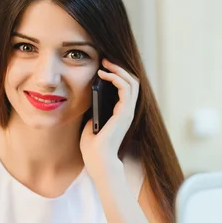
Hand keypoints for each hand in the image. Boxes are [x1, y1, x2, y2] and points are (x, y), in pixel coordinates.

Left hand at [80, 59, 138, 180]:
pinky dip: (116, 78)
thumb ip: (93, 114)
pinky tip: (104, 74)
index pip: (124, 90)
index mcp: (119, 115)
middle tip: (105, 61)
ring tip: (106, 64)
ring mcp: (127, 112)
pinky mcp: (125, 112)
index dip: (116, 76)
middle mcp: (126, 112)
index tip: (102, 68)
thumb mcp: (90, 126)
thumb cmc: (93, 149)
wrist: (98, 161)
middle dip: (119, 69)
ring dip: (119, 70)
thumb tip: (90, 101)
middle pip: (131, 83)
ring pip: (132, 82)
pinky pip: (126, 88)